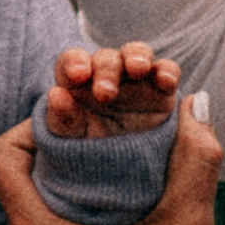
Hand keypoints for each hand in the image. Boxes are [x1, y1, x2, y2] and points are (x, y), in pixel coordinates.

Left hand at [0, 99, 223, 224]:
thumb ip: (195, 164)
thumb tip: (196, 109)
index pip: (1, 154)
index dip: (33, 123)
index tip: (77, 118)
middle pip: (18, 180)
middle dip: (57, 153)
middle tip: (102, 140)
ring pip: (30, 212)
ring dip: (64, 189)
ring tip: (113, 179)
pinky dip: (66, 223)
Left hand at [42, 42, 180, 139]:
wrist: (118, 171)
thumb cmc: (87, 149)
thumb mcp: (70, 138)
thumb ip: (61, 118)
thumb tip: (56, 95)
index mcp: (78, 81)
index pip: (72, 61)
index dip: (74, 62)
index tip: (77, 75)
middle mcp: (107, 74)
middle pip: (106, 58)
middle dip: (106, 70)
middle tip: (105, 94)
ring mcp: (136, 79)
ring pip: (137, 54)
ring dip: (137, 57)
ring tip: (137, 69)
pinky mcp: (162, 90)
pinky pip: (167, 72)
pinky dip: (167, 71)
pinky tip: (165, 80)